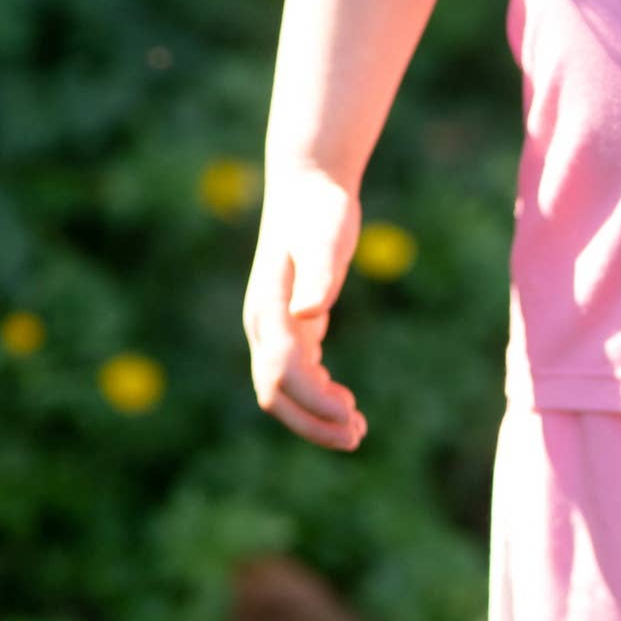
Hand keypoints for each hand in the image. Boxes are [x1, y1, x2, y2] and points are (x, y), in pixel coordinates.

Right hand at [244, 163, 367, 450]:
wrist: (309, 183)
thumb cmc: (320, 208)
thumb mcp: (327, 236)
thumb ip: (320, 275)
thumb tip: (310, 314)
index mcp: (268, 311)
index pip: (282, 373)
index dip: (314, 402)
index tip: (351, 417)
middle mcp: (264, 324)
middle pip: (275, 393)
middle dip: (311, 422)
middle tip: (356, 437)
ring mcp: (275, 325)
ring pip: (283, 388)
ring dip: (315, 415)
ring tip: (357, 429)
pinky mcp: (292, 322)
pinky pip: (296, 372)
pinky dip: (318, 394)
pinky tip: (345, 402)